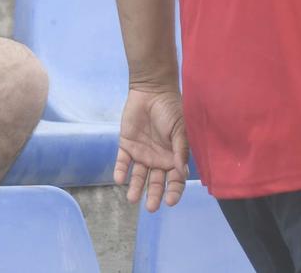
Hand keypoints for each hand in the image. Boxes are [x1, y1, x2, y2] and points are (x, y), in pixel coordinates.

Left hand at [115, 86, 188, 211]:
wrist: (151, 92)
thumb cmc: (171, 111)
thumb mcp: (180, 130)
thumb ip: (180, 150)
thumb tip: (181, 172)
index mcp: (174, 159)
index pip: (175, 181)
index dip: (174, 192)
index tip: (170, 202)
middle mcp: (158, 160)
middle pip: (156, 182)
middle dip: (154, 195)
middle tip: (150, 208)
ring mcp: (142, 153)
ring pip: (138, 175)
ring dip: (136, 187)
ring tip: (131, 199)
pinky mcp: (126, 144)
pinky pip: (122, 160)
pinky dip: (121, 170)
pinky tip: (119, 179)